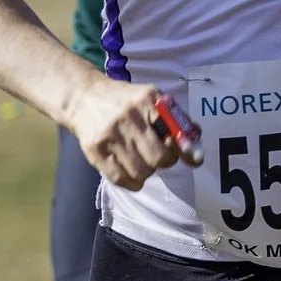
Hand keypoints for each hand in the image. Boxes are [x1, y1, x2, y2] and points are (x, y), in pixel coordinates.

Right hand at [66, 77, 187, 188]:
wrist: (83, 97)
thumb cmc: (124, 102)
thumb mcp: (150, 99)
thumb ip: (175, 118)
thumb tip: (197, 139)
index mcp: (147, 100)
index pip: (174, 132)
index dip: (186, 151)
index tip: (194, 160)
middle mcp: (129, 116)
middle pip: (159, 158)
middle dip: (164, 162)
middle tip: (157, 156)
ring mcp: (110, 134)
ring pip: (141, 172)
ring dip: (146, 172)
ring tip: (140, 161)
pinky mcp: (95, 150)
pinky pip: (120, 179)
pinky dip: (132, 183)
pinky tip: (132, 175)